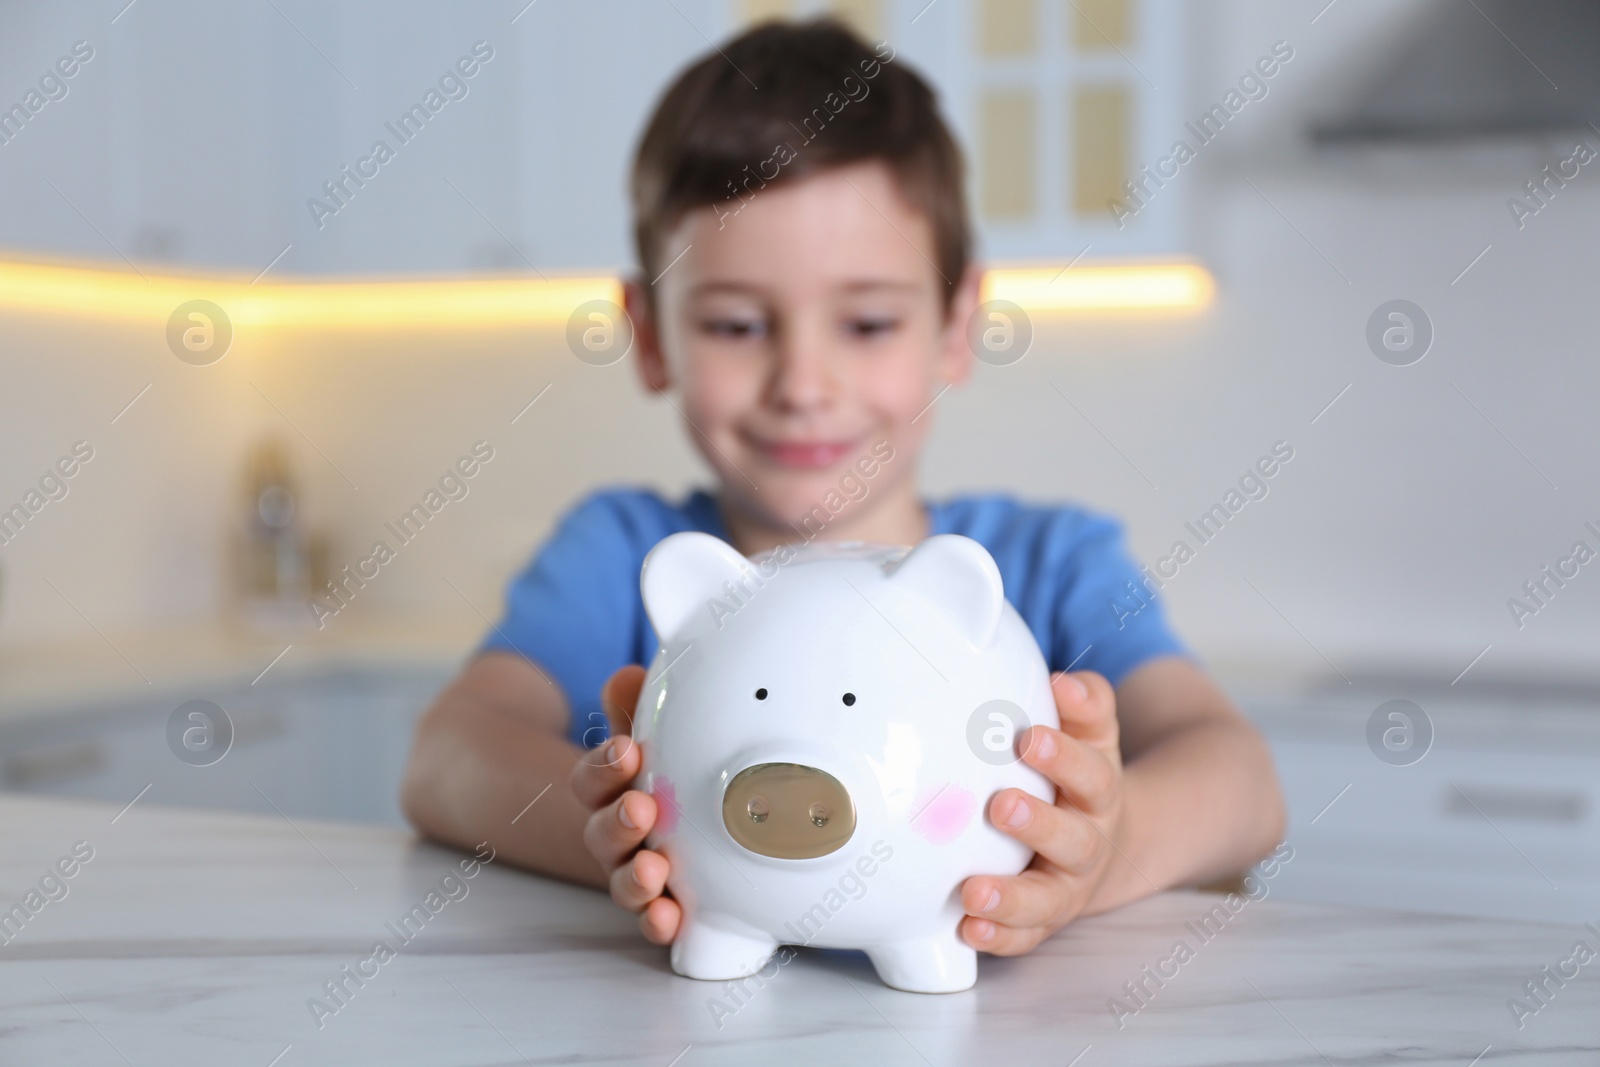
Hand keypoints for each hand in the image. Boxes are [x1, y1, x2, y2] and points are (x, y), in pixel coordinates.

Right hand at [568, 664, 680, 945]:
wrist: (675, 816)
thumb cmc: (661, 767)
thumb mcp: (650, 731)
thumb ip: (639, 707)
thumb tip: (629, 677)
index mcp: (611, 788)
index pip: (593, 778)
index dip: (604, 766)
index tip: (625, 751)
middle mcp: (615, 834)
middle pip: (603, 834)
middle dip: (619, 822)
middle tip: (640, 809)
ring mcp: (637, 872)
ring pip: (625, 880)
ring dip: (635, 878)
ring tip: (652, 871)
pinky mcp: (664, 904)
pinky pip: (655, 918)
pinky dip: (659, 922)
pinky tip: (671, 919)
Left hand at [958, 670, 1125, 954]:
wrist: (1115, 843)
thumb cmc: (1080, 777)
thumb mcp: (1093, 735)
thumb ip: (1084, 704)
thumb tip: (1062, 681)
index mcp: (1099, 789)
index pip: (1090, 770)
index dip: (1063, 755)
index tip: (1028, 738)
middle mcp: (1088, 840)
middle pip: (1073, 838)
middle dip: (1037, 824)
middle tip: (1000, 806)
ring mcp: (1068, 885)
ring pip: (1048, 898)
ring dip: (1011, 896)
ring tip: (974, 890)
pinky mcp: (1046, 919)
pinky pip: (1026, 936)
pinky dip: (1000, 937)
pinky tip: (968, 928)